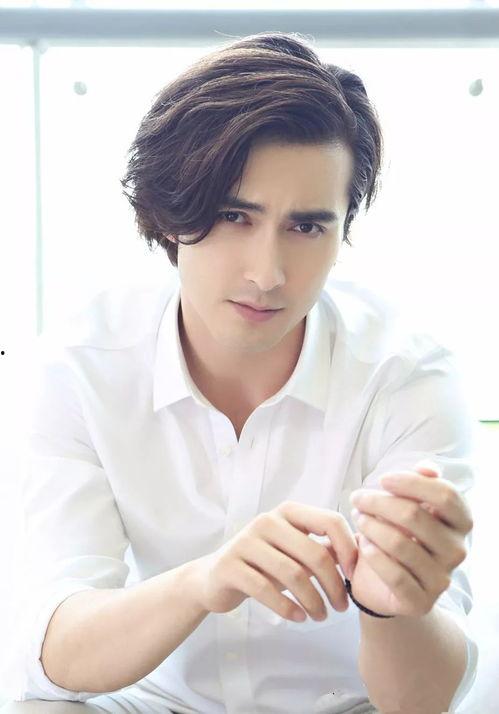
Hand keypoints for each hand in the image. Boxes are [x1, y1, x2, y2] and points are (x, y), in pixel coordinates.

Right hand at [192, 500, 357, 622]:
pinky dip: (288, 608)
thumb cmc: (264, 563)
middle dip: (334, 585)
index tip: (355, 577)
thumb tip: (366, 552)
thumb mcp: (295, 551)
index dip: (349, 549)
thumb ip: (324, 548)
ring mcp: (246, 542)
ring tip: (320, 617)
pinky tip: (299, 618)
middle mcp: (267, 521)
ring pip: (293, 574)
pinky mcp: (231, 566)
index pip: (330, 520)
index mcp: (288, 512)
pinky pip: (266, 590)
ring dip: (313, 601)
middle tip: (341, 608)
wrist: (215, 577)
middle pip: (314, 553)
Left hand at [347, 460, 473, 617]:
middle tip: (358, 499)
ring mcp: (441, 579)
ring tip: (358, 519)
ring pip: (399, 544)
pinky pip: (393, 574)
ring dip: (370, 526)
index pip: (445, 495)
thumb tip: (427, 467)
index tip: (382, 479)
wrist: (387, 587)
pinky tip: (362, 544)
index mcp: (460, 524)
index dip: (411, 482)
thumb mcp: (410, 508)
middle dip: (379, 502)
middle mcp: (457, 551)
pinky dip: (372, 555)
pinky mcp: (420, 602)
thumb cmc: (399, 536)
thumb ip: (420, 486)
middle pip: (415, 516)